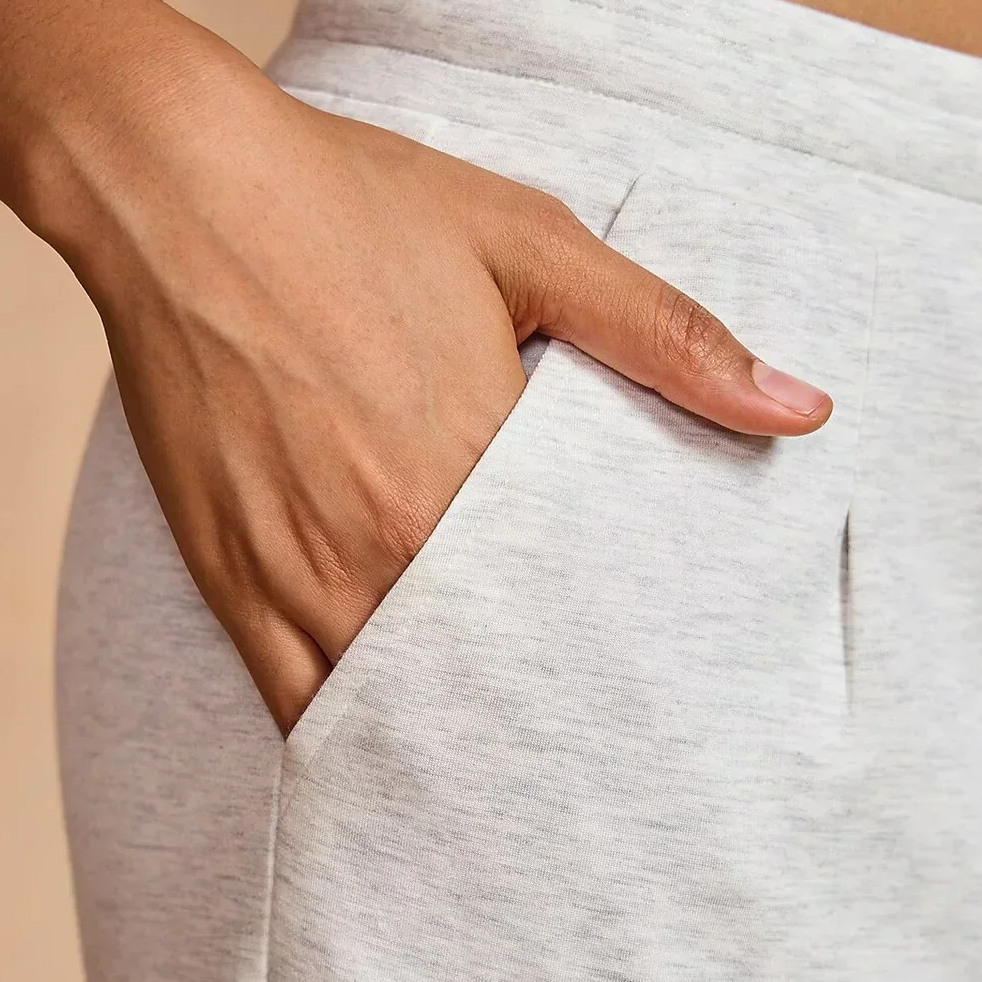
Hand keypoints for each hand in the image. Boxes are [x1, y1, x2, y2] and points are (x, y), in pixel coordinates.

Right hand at [47, 42, 830, 735]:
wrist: (178, 188)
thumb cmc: (357, 205)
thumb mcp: (533, 246)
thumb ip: (670, 338)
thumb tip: (802, 409)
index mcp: (479, 472)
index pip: (581, 616)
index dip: (626, 675)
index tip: (666, 717)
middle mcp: (393, 546)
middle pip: (493, 684)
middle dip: (550, 731)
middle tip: (608, 782)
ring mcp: (304, 574)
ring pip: (396, 712)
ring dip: (455, 751)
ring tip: (514, 794)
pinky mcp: (232, 578)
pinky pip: (296, 701)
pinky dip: (349, 740)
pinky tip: (392, 767)